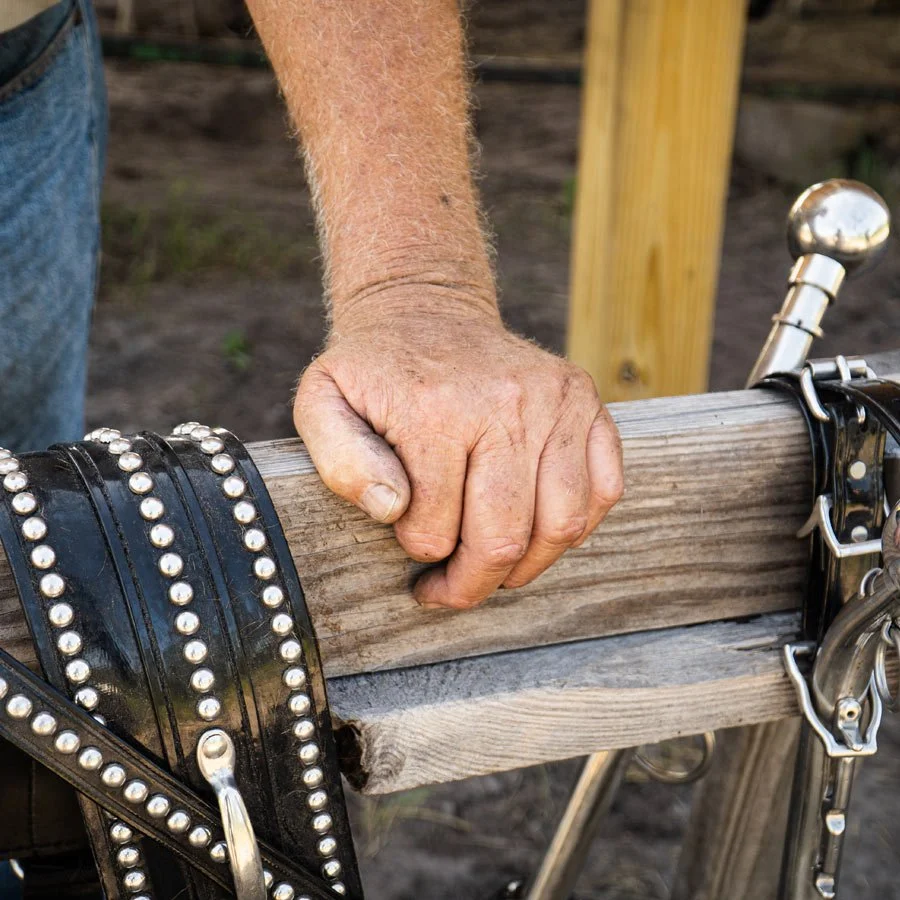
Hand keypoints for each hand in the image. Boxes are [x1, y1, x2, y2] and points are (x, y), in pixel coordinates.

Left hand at [294, 296, 623, 609]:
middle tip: (450, 586)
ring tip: (494, 564)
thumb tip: (392, 509)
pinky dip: (577, 525)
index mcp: (437, 410)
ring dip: (527, 565)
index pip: (436, 530)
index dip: (417, 551)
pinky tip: (538, 527)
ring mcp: (557, 400)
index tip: (406, 539)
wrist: (424, 311)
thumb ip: (340, 461)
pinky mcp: (587, 401)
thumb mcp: (323, 404)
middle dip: (472, 582)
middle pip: (505, 537)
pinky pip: (605, 489)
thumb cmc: (373, 371)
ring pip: (563, 524)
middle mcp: (508, 402)